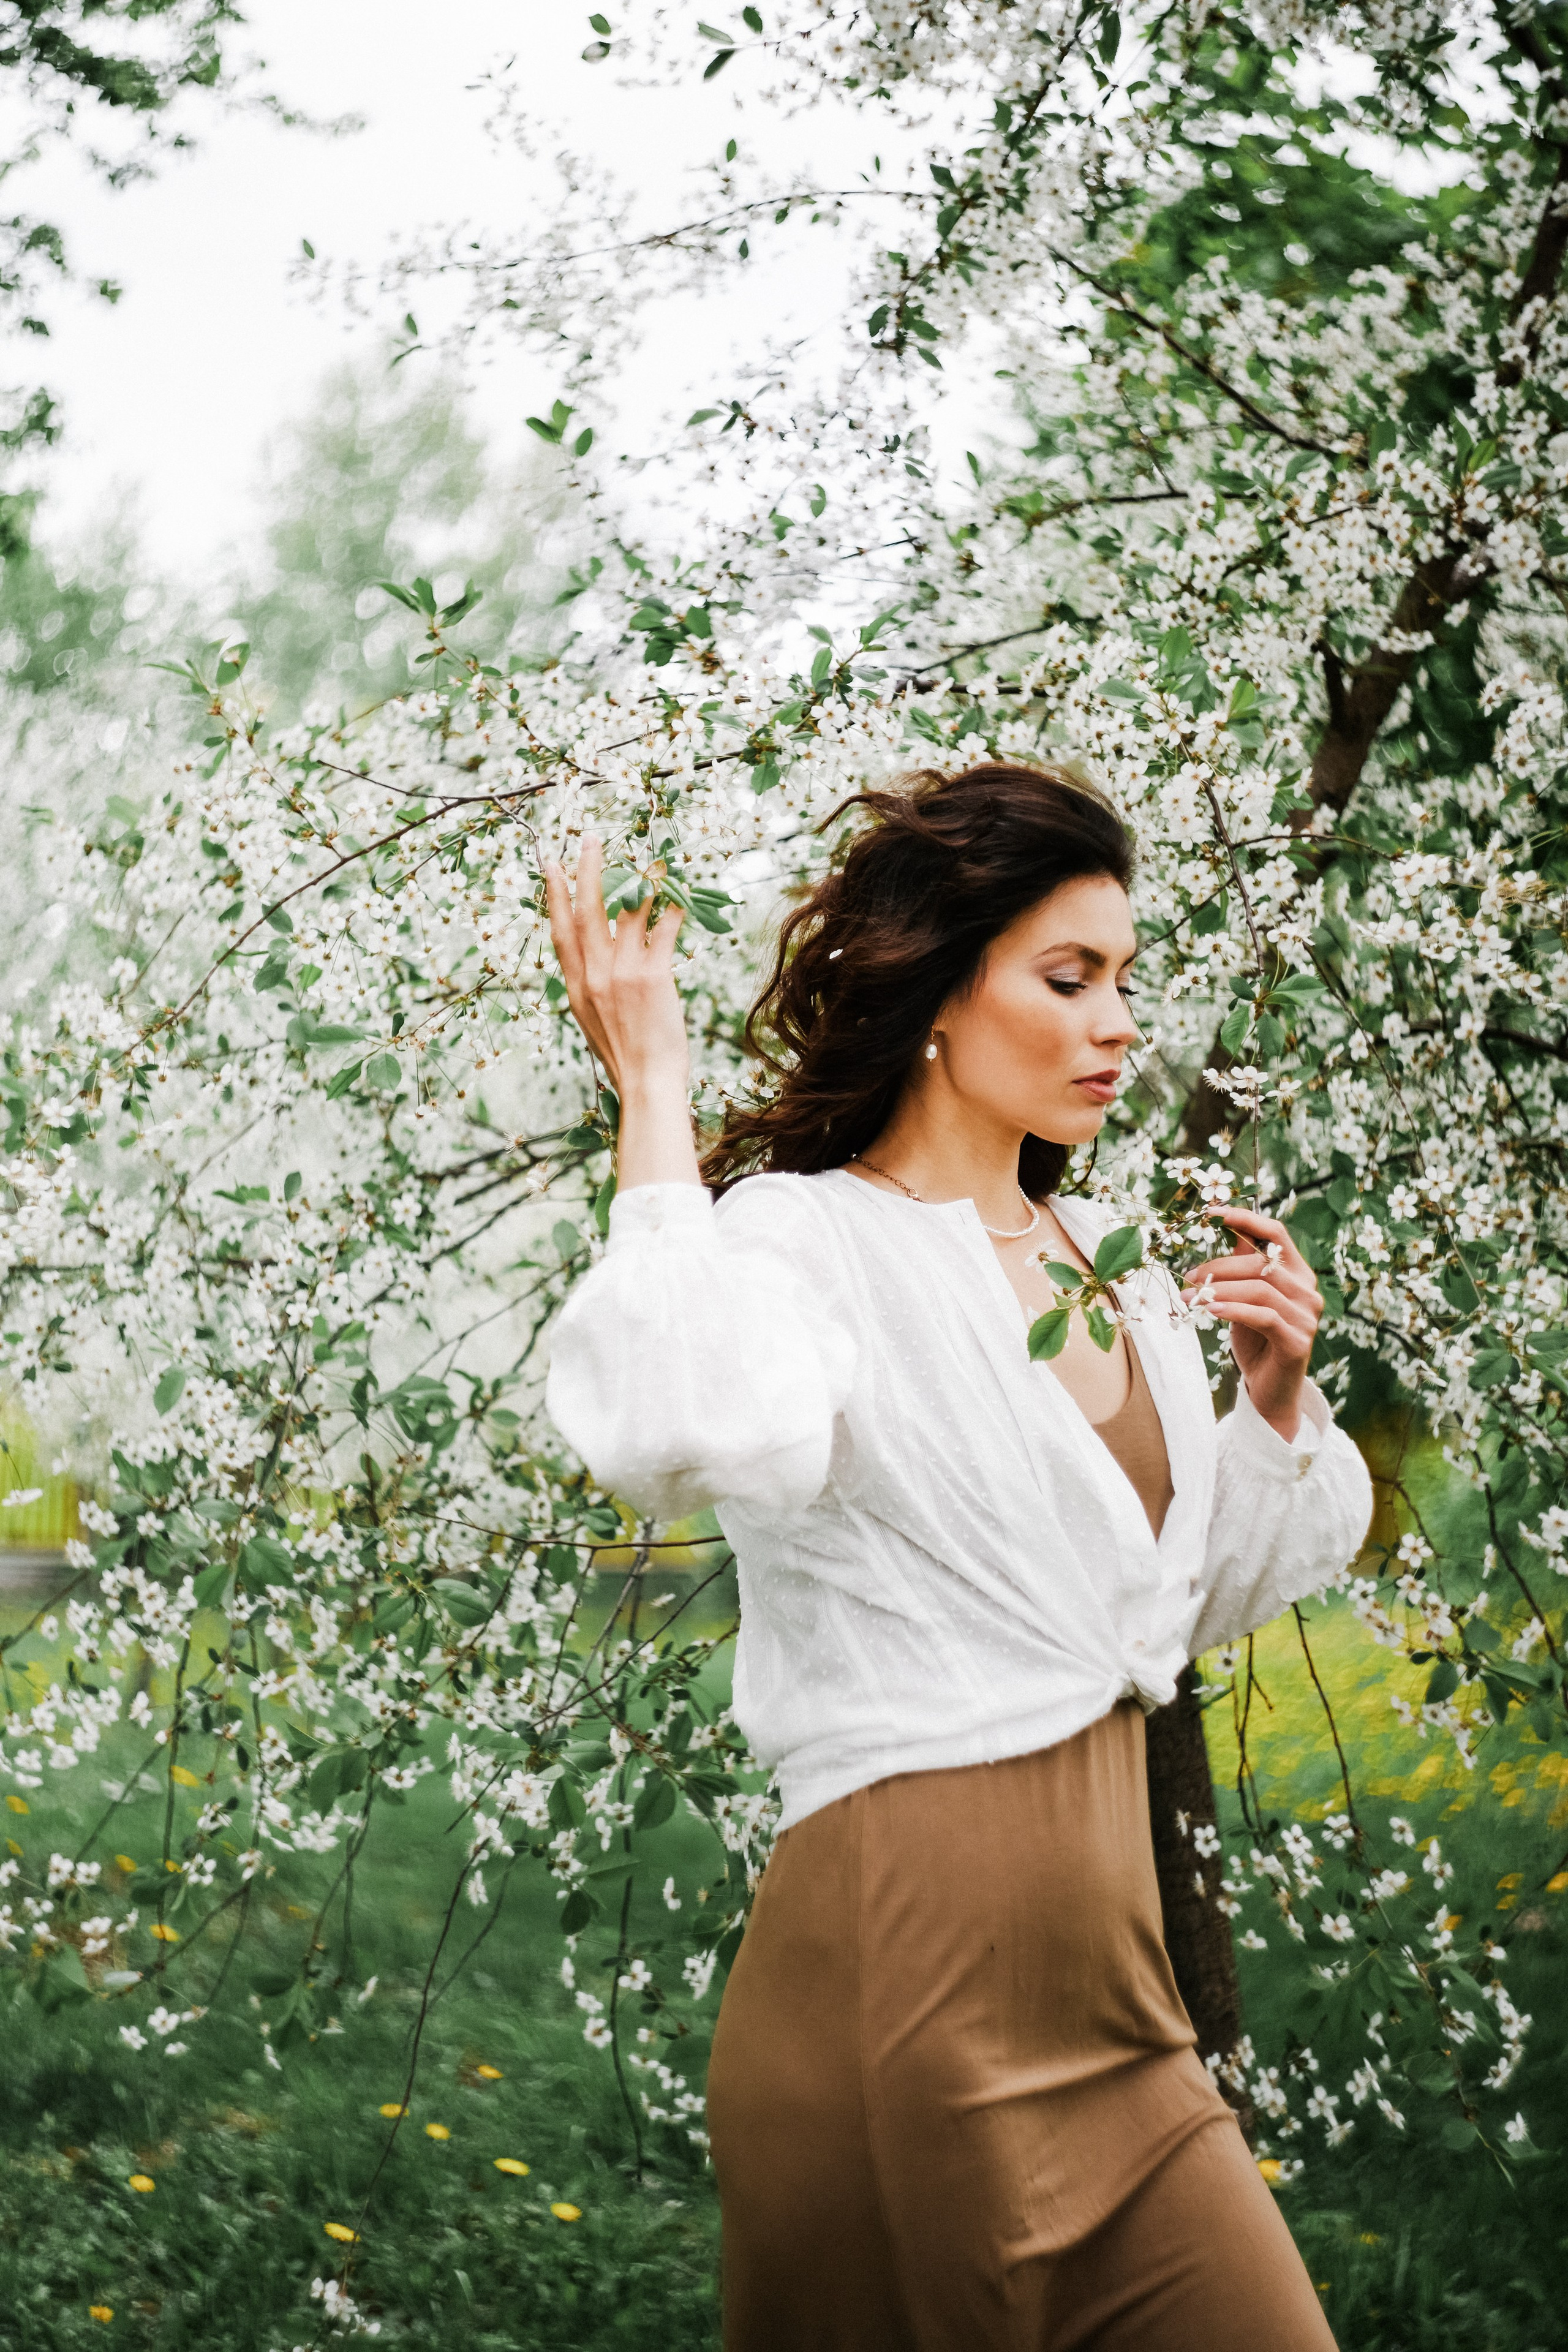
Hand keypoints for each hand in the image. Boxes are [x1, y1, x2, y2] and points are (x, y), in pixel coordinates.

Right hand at [543, 838, 702, 1191]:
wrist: (646, 1084)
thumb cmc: (627, 1060)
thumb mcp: (594, 1023)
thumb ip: (593, 991)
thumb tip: (596, 971)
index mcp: (575, 987)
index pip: (560, 932)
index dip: (554, 895)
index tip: (551, 865)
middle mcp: (593, 975)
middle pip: (586, 911)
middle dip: (587, 871)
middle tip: (590, 839)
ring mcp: (621, 973)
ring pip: (627, 913)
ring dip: (638, 879)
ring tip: (648, 855)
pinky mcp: (652, 976)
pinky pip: (663, 929)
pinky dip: (672, 906)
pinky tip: (680, 888)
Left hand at [1181, 1205, 1321, 1442]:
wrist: (1269, 1390)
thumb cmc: (1255, 1340)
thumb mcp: (1245, 1297)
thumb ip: (1242, 1265)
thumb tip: (1226, 1227)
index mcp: (1298, 1273)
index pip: (1277, 1234)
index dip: (1246, 1219)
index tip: (1213, 1212)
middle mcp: (1308, 1291)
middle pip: (1262, 1262)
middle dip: (1219, 1265)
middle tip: (1189, 1276)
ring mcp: (1307, 1317)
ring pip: (1260, 1288)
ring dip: (1219, 1289)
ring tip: (1190, 1296)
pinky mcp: (1298, 1341)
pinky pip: (1263, 1316)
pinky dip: (1233, 1309)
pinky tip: (1210, 1310)